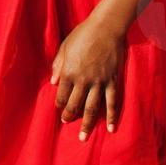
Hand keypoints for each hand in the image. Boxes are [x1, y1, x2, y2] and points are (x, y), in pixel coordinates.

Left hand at [50, 17, 123, 139]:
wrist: (106, 27)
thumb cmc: (83, 34)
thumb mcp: (64, 47)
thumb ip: (58, 65)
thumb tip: (54, 82)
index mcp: (69, 71)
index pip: (62, 94)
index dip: (59, 103)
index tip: (59, 109)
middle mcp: (83, 80)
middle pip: (75, 104)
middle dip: (70, 116)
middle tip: (67, 124)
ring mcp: (99, 82)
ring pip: (92, 107)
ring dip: (88, 123)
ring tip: (84, 137)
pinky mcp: (112, 81)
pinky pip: (112, 102)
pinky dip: (112, 116)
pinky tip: (111, 128)